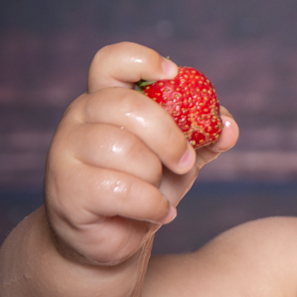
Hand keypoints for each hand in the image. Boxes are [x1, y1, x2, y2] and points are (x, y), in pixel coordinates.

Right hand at [43, 42, 238, 265]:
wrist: (114, 236)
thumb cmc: (145, 183)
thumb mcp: (182, 155)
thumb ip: (207, 136)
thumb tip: (229, 126)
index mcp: (107, 97)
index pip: (111, 61)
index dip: (142, 60)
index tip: (174, 75)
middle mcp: (80, 116)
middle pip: (128, 105)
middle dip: (169, 137)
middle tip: (185, 161)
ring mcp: (66, 150)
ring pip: (124, 149)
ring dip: (155, 176)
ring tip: (159, 193)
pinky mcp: (67, 188)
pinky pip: (119, 189)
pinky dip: (151, 204)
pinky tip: (159, 212)